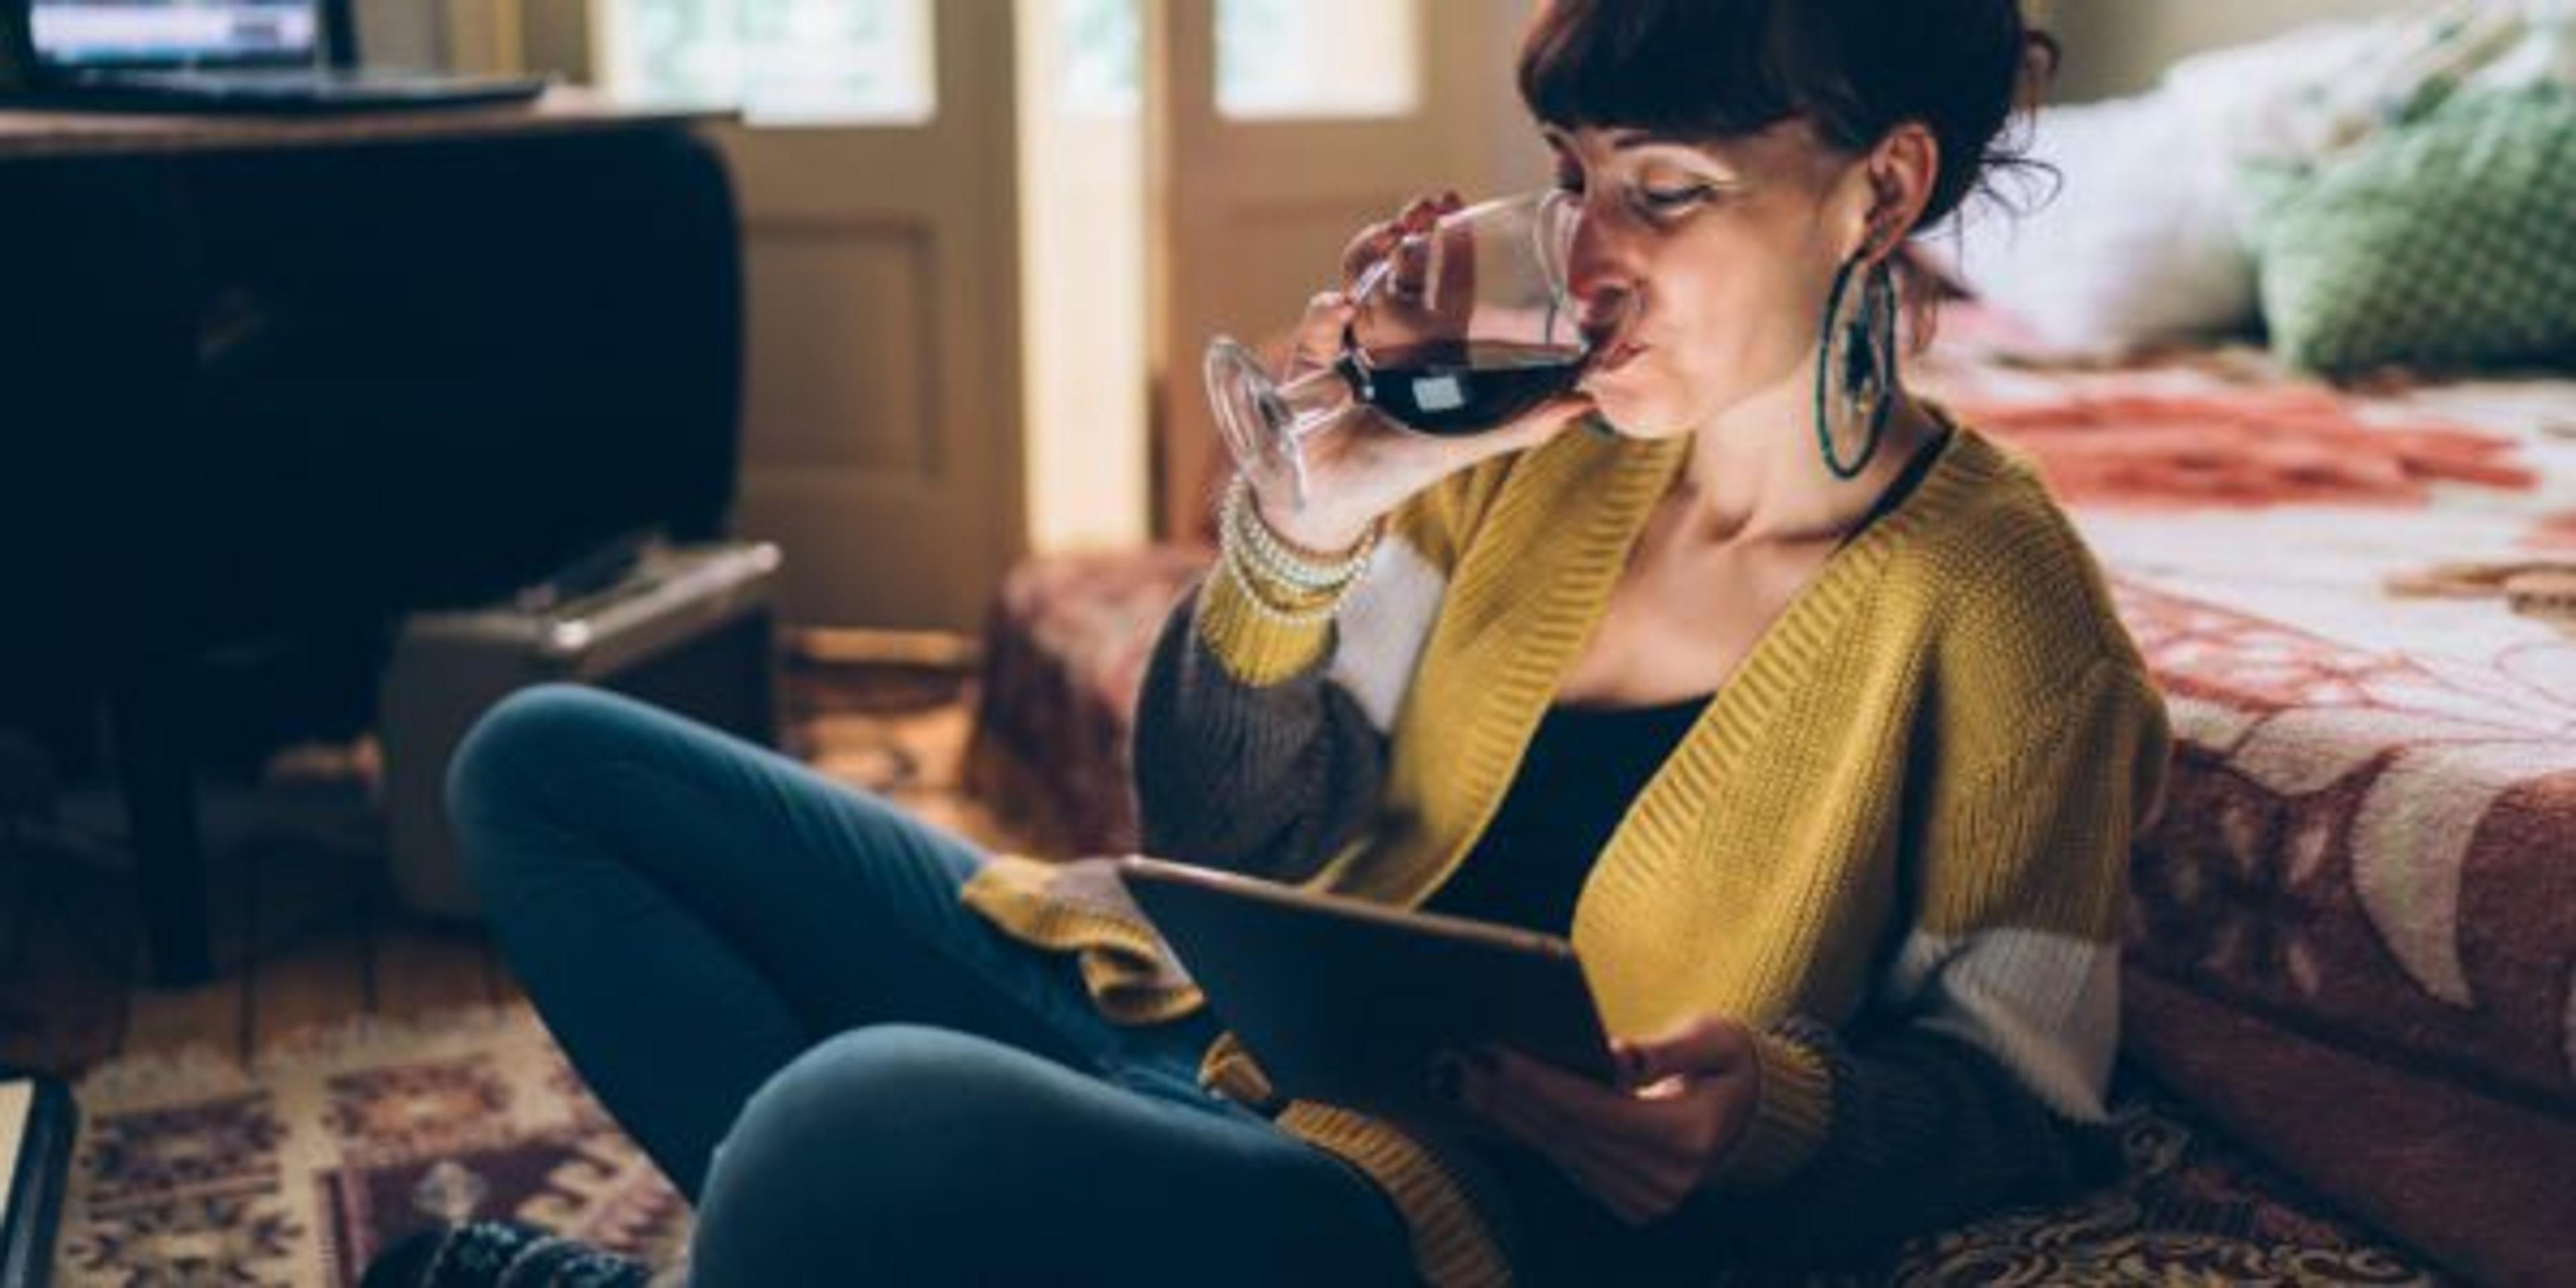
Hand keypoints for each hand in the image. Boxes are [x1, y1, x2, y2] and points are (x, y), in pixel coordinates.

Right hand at [1249, 192, 1594, 553]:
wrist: (1329, 501)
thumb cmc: (1396, 467)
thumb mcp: (1466, 440)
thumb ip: (1522, 423)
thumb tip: (1588, 402)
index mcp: (1420, 342)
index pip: (1429, 275)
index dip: (1439, 237)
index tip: (1450, 205)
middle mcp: (1381, 332)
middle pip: (1389, 265)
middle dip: (1402, 231)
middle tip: (1423, 209)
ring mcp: (1343, 342)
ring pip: (1351, 281)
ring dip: (1366, 254)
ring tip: (1386, 239)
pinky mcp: (1307, 363)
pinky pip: (1317, 330)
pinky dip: (1325, 316)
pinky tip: (1339, 308)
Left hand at [1447, 1015, 1763, 1225]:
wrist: (1750, 1111)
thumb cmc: (1728, 1062)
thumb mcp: (1715, 1039)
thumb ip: (1665, 1048)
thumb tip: (1613, 1056)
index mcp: (1687, 1137)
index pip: (1597, 1109)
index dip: (1542, 1082)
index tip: (1496, 1053)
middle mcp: (1664, 1179)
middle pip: (1568, 1134)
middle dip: (1508, 1097)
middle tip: (1458, 1062)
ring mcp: (1644, 1198)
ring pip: (1559, 1152)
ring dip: (1507, 1116)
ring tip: (1460, 1079)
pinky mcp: (1627, 1201)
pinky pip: (1566, 1163)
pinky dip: (1528, 1132)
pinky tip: (1492, 1104)